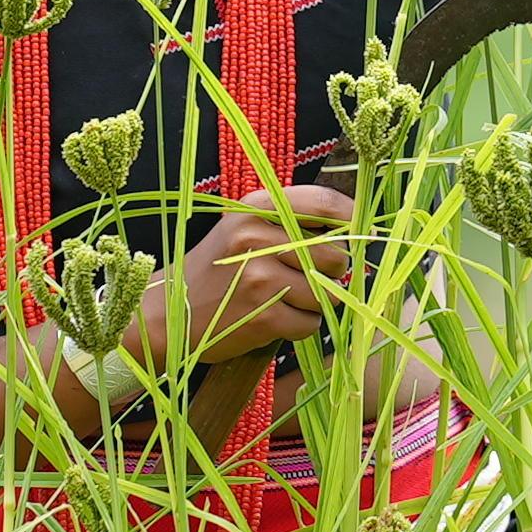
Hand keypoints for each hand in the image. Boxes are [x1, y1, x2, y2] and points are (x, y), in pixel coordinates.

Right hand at [138, 185, 353, 366]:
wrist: (169, 312)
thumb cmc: (216, 269)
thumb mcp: (244, 228)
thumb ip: (291, 222)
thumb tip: (354, 228)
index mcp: (256, 208)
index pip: (324, 203)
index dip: (352, 219)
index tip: (363, 234)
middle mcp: (257, 238)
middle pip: (334, 256)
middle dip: (331, 273)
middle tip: (307, 279)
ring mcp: (259, 278)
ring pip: (325, 294)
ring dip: (313, 305)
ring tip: (282, 301)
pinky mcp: (262, 316)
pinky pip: (309, 324)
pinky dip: (298, 327)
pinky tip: (272, 320)